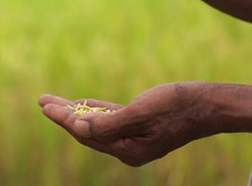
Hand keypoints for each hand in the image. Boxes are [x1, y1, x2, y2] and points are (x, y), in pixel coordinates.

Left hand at [38, 82, 214, 165]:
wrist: (209, 104)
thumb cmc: (176, 106)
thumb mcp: (140, 113)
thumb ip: (109, 124)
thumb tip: (80, 129)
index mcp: (127, 150)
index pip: (86, 134)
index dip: (63, 119)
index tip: (45, 106)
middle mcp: (128, 149)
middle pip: (87, 132)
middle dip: (63, 116)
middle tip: (42, 101)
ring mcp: (135, 139)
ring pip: (97, 125)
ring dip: (75, 112)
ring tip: (53, 102)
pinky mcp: (141, 127)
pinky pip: (111, 120)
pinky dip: (95, 112)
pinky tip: (81, 105)